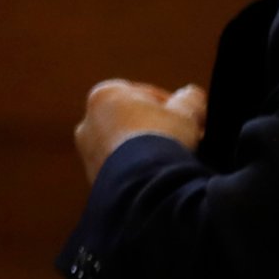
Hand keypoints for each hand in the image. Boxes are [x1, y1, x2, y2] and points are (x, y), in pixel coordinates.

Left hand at [73, 79, 205, 182]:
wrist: (142, 184)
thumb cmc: (160, 140)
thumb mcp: (185, 113)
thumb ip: (189, 99)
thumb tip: (191, 95)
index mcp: (104, 96)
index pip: (144, 94)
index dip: (172, 106)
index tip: (188, 118)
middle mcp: (88, 122)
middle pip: (132, 121)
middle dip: (158, 130)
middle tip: (183, 140)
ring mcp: (88, 153)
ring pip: (125, 147)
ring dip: (147, 152)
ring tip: (172, 161)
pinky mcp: (94, 178)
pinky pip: (120, 170)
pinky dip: (136, 172)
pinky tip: (156, 177)